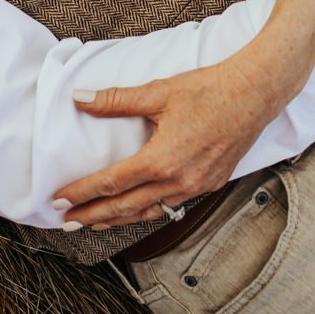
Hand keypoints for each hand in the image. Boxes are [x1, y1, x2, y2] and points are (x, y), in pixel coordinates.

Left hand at [50, 52, 296, 231]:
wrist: (254, 93)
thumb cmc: (209, 90)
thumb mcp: (157, 92)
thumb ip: (115, 100)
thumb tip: (80, 98)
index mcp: (162, 160)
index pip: (112, 183)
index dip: (83, 192)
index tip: (60, 199)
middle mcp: (179, 181)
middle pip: (126, 206)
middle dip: (94, 215)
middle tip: (68, 221)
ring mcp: (196, 187)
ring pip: (149, 212)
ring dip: (119, 219)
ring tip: (96, 223)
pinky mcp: (209, 185)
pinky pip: (171, 207)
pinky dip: (148, 212)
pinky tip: (138, 211)